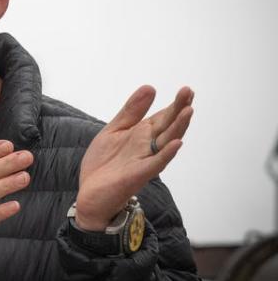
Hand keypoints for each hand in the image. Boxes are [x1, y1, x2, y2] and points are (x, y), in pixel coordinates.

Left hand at [76, 86, 193, 230]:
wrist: (91, 194)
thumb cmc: (105, 163)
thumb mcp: (115, 130)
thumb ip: (131, 111)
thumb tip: (150, 87)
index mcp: (141, 134)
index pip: (162, 117)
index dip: (174, 104)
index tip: (187, 90)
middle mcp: (147, 146)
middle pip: (167, 126)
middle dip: (178, 109)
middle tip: (189, 92)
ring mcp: (144, 160)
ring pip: (166, 142)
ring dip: (178, 127)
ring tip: (188, 111)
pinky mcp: (138, 174)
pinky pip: (156, 163)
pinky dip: (166, 153)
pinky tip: (176, 143)